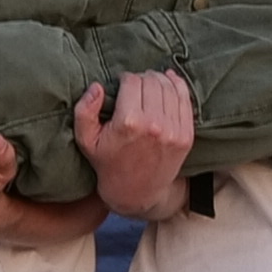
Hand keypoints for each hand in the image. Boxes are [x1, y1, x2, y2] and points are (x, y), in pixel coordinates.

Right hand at [74, 67, 196, 218]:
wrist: (136, 193)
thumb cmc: (108, 164)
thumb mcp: (86, 140)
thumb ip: (84, 111)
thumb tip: (97, 87)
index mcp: (128, 123)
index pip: (131, 81)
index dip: (125, 78)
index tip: (122, 84)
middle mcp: (153, 125)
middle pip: (152, 81)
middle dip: (142, 77)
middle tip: (136, 85)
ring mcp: (173, 131)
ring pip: (169, 87)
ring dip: (160, 79)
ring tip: (151, 83)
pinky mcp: (186, 136)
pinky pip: (185, 99)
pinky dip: (178, 86)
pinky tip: (170, 81)